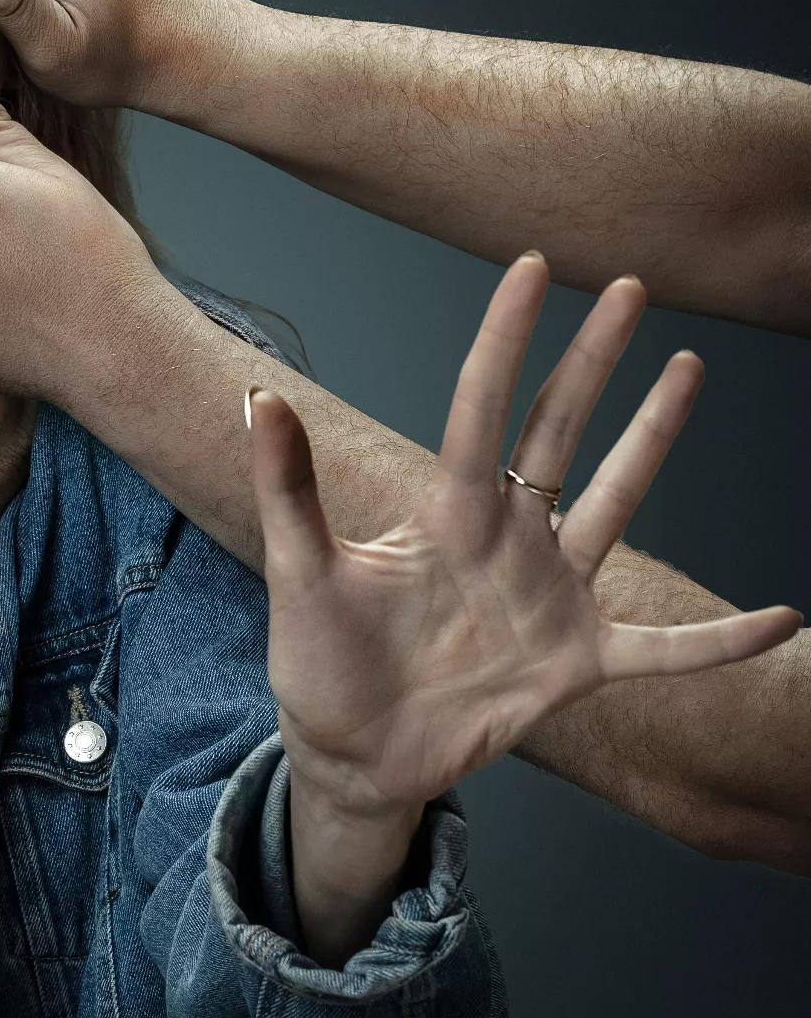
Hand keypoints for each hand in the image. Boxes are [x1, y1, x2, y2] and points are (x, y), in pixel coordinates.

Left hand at [252, 255, 801, 819]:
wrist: (350, 751)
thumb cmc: (322, 659)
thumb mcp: (301, 570)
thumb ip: (288, 486)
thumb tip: (258, 394)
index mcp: (448, 515)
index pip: (484, 409)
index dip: (506, 339)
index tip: (531, 266)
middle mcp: (509, 540)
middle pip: (561, 432)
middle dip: (592, 360)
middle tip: (627, 284)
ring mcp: (551, 597)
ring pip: (619, 504)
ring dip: (656, 440)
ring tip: (687, 369)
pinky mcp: (578, 663)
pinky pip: (667, 651)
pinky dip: (721, 641)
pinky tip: (787, 620)